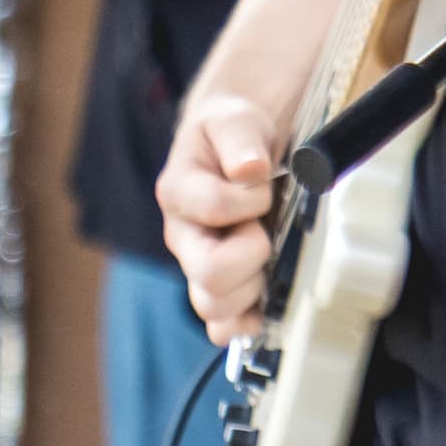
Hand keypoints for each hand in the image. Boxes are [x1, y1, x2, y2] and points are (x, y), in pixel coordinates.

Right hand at [160, 92, 283, 343]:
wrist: (235, 146)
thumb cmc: (233, 134)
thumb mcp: (234, 119)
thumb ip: (239, 137)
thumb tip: (249, 169)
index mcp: (179, 191)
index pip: (213, 207)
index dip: (251, 198)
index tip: (266, 182)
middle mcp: (182, 236)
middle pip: (209, 274)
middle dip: (253, 253)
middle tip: (266, 228)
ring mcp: (197, 266)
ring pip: (214, 307)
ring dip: (252, 287)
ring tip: (266, 256)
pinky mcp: (218, 288)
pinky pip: (222, 327)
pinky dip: (247, 322)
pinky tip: (266, 304)